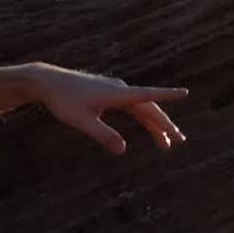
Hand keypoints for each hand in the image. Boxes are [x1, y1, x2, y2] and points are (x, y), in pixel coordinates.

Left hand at [21, 64, 186, 155]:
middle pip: (149, 108)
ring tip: (166, 143)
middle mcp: (120, 89)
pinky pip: (132, 106)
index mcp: (118, 94)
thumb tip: (123, 150)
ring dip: (155, 124)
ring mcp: (115, 90)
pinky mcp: (108, 93)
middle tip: (179, 141)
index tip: (185, 93)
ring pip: (141, 108)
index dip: (168, 95)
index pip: (148, 95)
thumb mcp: (82, 121)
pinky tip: (147, 125)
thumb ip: (103, 135)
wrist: (47, 82)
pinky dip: (142, 117)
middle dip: (164, 125)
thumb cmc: (63, 101)